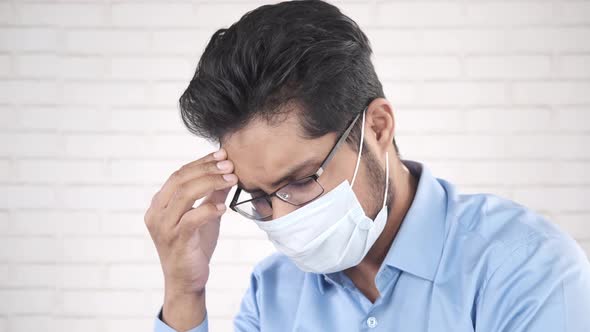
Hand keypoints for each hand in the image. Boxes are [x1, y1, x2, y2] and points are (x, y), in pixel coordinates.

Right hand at [144, 148, 236, 327]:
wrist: (187, 281)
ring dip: (211, 183)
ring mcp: (164, 227)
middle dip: (207, 169)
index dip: (201, 162)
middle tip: (229, 165)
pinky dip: (209, 209)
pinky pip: (193, 218)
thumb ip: (212, 195)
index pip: (179, 174)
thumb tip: (228, 174)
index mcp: (159, 204)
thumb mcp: (204, 216)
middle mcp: (156, 213)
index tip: (222, 155)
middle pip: (180, 179)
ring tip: (231, 179)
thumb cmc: (193, 247)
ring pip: (185, 194)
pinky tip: (224, 207)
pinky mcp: (177, 240)